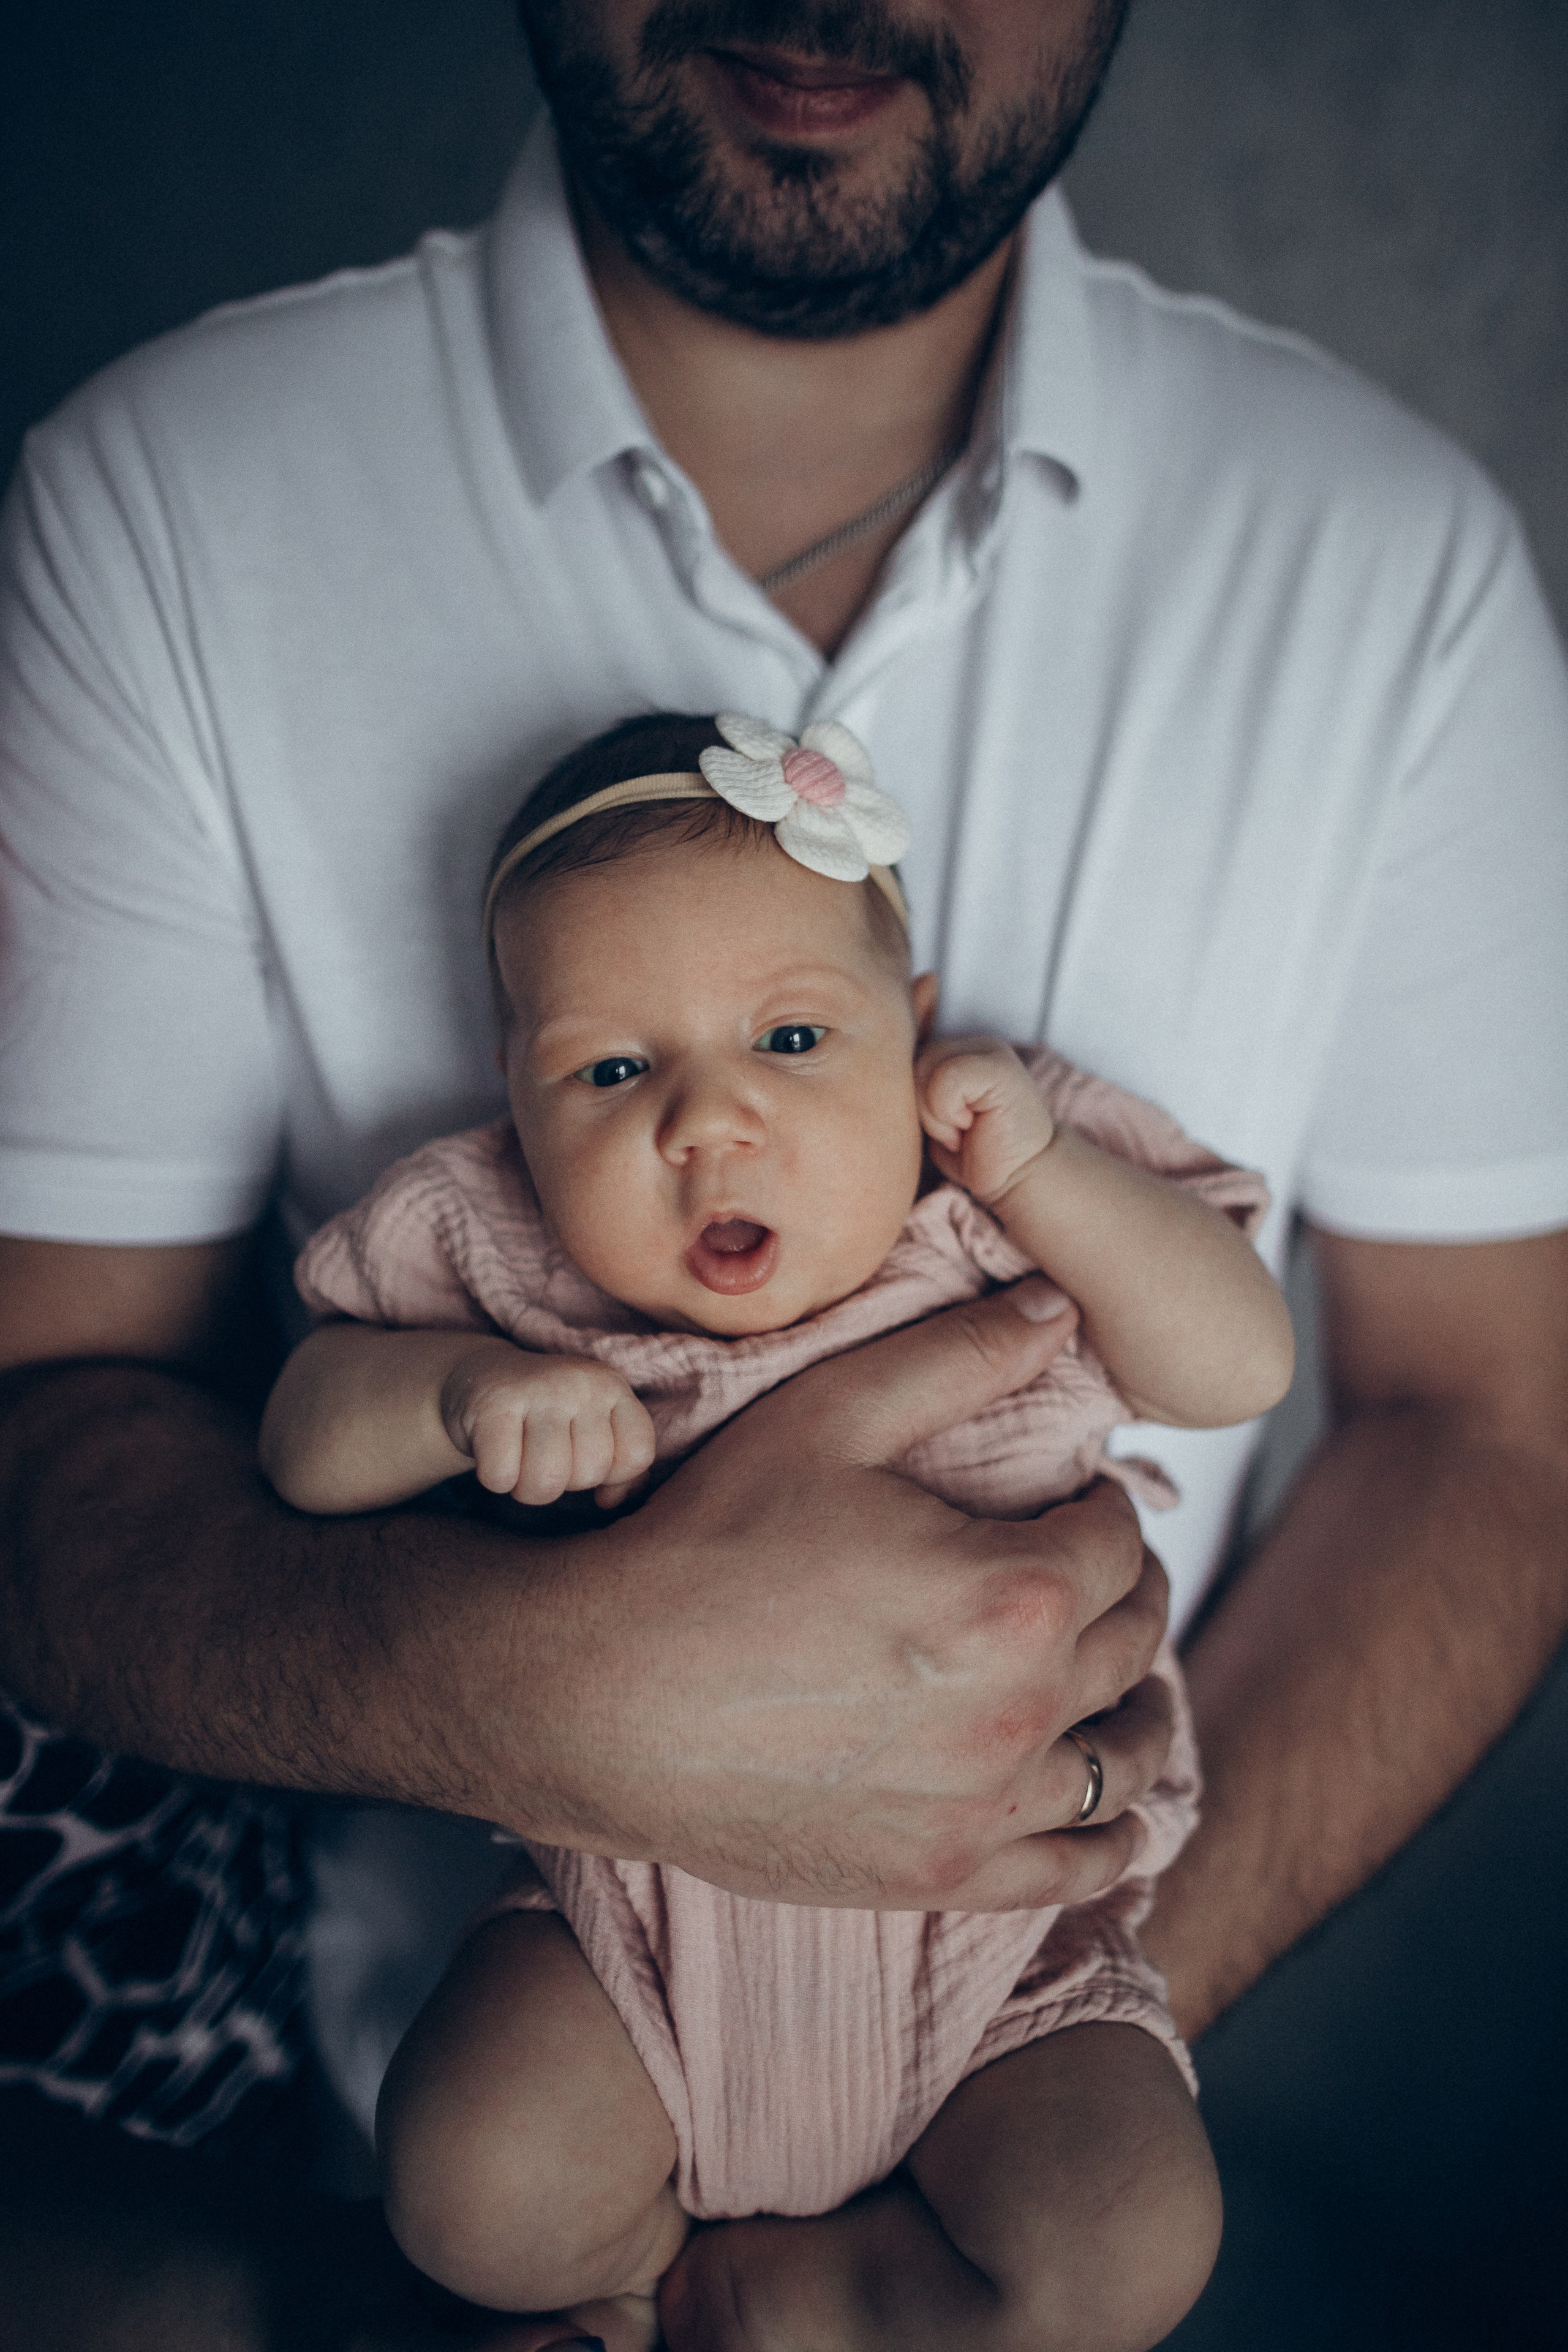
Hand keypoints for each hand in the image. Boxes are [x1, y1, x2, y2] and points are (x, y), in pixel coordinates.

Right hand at [441, 1348, 656, 1508]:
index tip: (583, 1455)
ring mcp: (537, 1390)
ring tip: (521, 1459)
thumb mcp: (594, 1429)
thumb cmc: (547, 1418)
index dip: (611, 1474)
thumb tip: (610, 1501)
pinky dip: (495, 1479)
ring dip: (527, 1487)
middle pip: (589, 1474)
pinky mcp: (492, 1405)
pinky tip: (494, 1452)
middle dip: (564, 1481)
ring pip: (546, 1482)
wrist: (481, 1378)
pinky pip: (501, 1477)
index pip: (637, 1455)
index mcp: (612, 1387)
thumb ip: (621, 1468)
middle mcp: (581, 1382)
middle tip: (543, 1455)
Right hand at [499, 1286, 1172, 1910]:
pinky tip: (1114, 1807)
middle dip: (1129, 1590)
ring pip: (1131, 1761)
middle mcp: (1021, 1711)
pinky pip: (1081, 1869)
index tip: (1075, 1497)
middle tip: (1100, 1567)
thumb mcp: (830, 1416)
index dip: (1104, 1505)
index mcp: (1015, 1594)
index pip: (1118, 1542)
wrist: (600, 1696)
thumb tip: (1060, 1305)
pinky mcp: (942, 1874)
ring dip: (1141, 1707)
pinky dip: (1117, 1833)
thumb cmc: (708, 1544)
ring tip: (1122, 1679)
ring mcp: (985, 1808)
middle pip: (1132, 1642)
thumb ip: (957, 1355)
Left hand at [916, 1034, 1055, 1206]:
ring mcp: (988, 1049)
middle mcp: (971, 1043)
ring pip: (923, 1071)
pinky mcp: (999, 1067)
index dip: (914, 1101)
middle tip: (956, 1130)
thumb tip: (878, 1074)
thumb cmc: (973, 1152)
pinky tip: (974, 1128)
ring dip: (936, 1115)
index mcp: (953, 1049)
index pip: (903, 1057)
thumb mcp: (932, 1116)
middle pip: (909, 1064)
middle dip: (923, 1109)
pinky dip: (948, 1116)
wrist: (1020, 1177)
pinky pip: (944, 1084)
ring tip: (964, 1129)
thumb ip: (914, 1088)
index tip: (946, 1126)